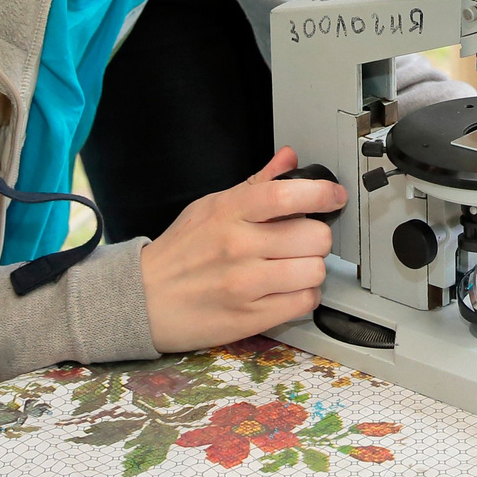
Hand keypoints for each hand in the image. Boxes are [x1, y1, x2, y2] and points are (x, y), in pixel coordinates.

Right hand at [137, 149, 344, 352]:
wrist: (142, 299)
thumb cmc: (179, 252)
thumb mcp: (210, 207)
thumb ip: (255, 184)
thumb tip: (288, 158)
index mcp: (230, 212)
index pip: (285, 194)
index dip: (321, 193)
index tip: (333, 196)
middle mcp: (239, 246)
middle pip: (313, 236)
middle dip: (316, 237)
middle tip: (304, 240)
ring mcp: (245, 284)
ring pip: (314, 271)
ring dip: (312, 269)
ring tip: (295, 266)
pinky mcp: (250, 317)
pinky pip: (304, 303)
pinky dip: (304, 295)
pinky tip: (288, 289)